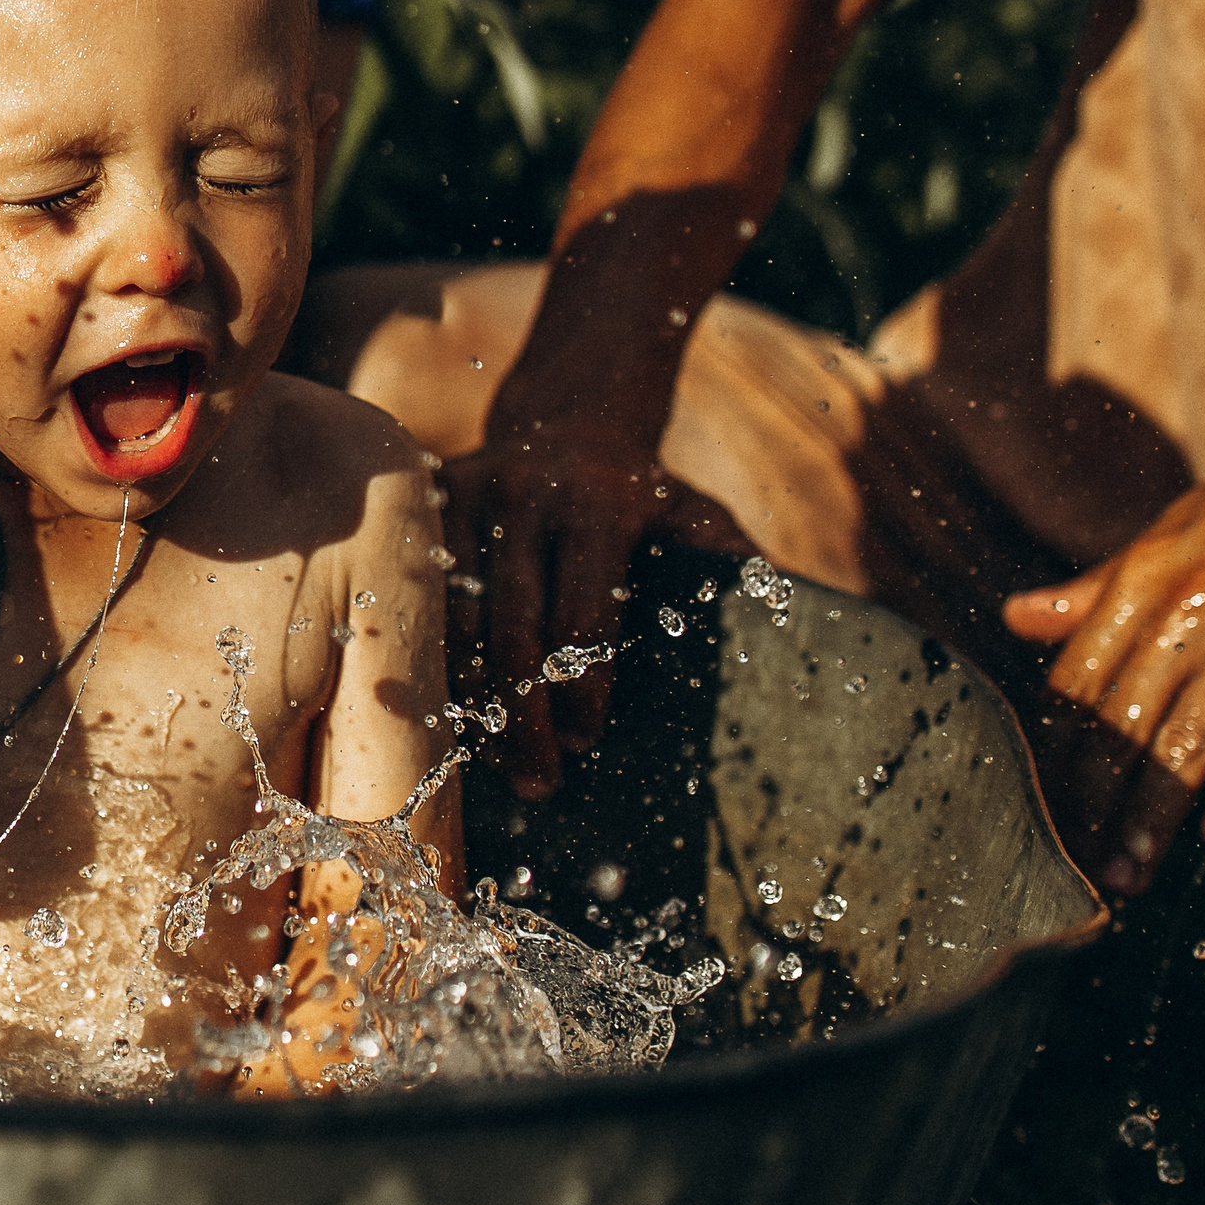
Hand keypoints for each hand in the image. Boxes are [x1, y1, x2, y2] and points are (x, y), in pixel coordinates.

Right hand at [444, 418, 747, 799]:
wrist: (568, 420)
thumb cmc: (641, 492)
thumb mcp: (694, 512)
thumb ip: (730, 559)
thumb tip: (780, 613)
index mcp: (599, 505)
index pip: (583, 615)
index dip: (582, 687)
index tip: (585, 742)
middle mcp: (527, 495)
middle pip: (514, 632)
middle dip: (526, 718)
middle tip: (540, 784)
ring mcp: (471, 496)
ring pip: (458, 623)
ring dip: (476, 703)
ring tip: (496, 763)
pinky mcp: (431, 504)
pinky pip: (423, 599)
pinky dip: (438, 663)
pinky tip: (456, 715)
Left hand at [1005, 391, 1204, 892]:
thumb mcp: (1171, 534)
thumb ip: (1095, 589)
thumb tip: (1017, 617)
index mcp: (1137, 582)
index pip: (1074, 683)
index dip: (1049, 753)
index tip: (1029, 809)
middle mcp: (1180, 612)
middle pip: (1118, 724)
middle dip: (1088, 802)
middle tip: (1068, 869)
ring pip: (1183, 740)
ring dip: (1152, 815)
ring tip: (1128, 874)